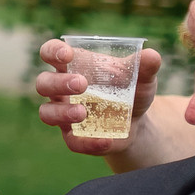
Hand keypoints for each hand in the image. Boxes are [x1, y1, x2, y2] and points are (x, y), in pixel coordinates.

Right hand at [34, 38, 161, 155]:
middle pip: (43, 83)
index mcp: (71, 67)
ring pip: (47, 113)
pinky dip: (87, 142)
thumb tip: (151, 55)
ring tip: (83, 113)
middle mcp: (60, 91)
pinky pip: (72, 142)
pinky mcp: (73, 138)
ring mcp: (63, 115)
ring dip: (62, 112)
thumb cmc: (130, 91)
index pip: (50, 53)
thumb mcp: (141, 78)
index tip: (67, 55)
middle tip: (81, 84)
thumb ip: (144, 66)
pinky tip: (105, 140)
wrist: (137, 123)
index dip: (53, 52)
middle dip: (58, 83)